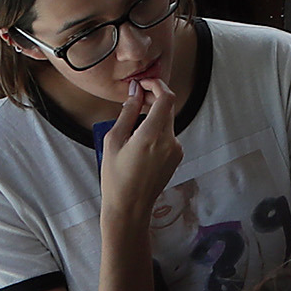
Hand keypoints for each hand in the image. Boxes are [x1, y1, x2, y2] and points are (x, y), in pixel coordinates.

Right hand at [97, 75, 184, 225]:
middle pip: (167, 109)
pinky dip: (157, 131)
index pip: (166, 98)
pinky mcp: (177, 157)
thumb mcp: (113, 141)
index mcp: (152, 135)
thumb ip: (127, 113)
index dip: (157, 85)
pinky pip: (168, 136)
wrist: (129, 207)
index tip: (143, 83)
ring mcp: (176, 150)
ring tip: (133, 126)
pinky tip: (140, 143)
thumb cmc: (115, 177)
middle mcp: (169, 140)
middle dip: (153, 99)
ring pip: (167, 122)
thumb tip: (135, 92)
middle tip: (136, 99)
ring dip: (154, 117)